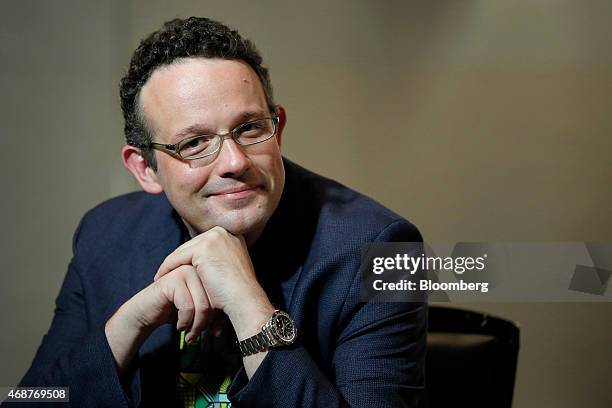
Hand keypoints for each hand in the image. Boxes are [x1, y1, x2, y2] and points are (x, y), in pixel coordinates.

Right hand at [105, 264, 221, 376]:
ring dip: (196, 326)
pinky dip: (185, 321)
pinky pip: (188, 306)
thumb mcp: (202, 308)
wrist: (148, 312)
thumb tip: (238, 317)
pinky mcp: (174, 279)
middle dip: (207, 323)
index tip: (213, 331)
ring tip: (190, 335)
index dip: (218, 318)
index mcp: (209, 271)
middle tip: (197, 337)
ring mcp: (186, 271)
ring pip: (203, 305)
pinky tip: (179, 326)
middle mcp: (199, 268)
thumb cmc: (176, 310)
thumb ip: (218, 306)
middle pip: (215, 301)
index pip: (223, 296)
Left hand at [154, 226, 273, 339]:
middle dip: (178, 259)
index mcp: (232, 235)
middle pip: (192, 244)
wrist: (244, 299)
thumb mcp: (229, 268)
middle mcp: (224, 232)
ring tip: (161, 276)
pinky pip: (178, 257)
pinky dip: (167, 268)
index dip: (189, 256)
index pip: (202, 243)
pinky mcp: (203, 248)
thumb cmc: (237, 291)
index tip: (178, 269)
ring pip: (183, 250)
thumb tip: (200, 263)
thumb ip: (217, 260)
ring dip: (170, 264)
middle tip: (165, 272)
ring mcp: (214, 237)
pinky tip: (160, 278)